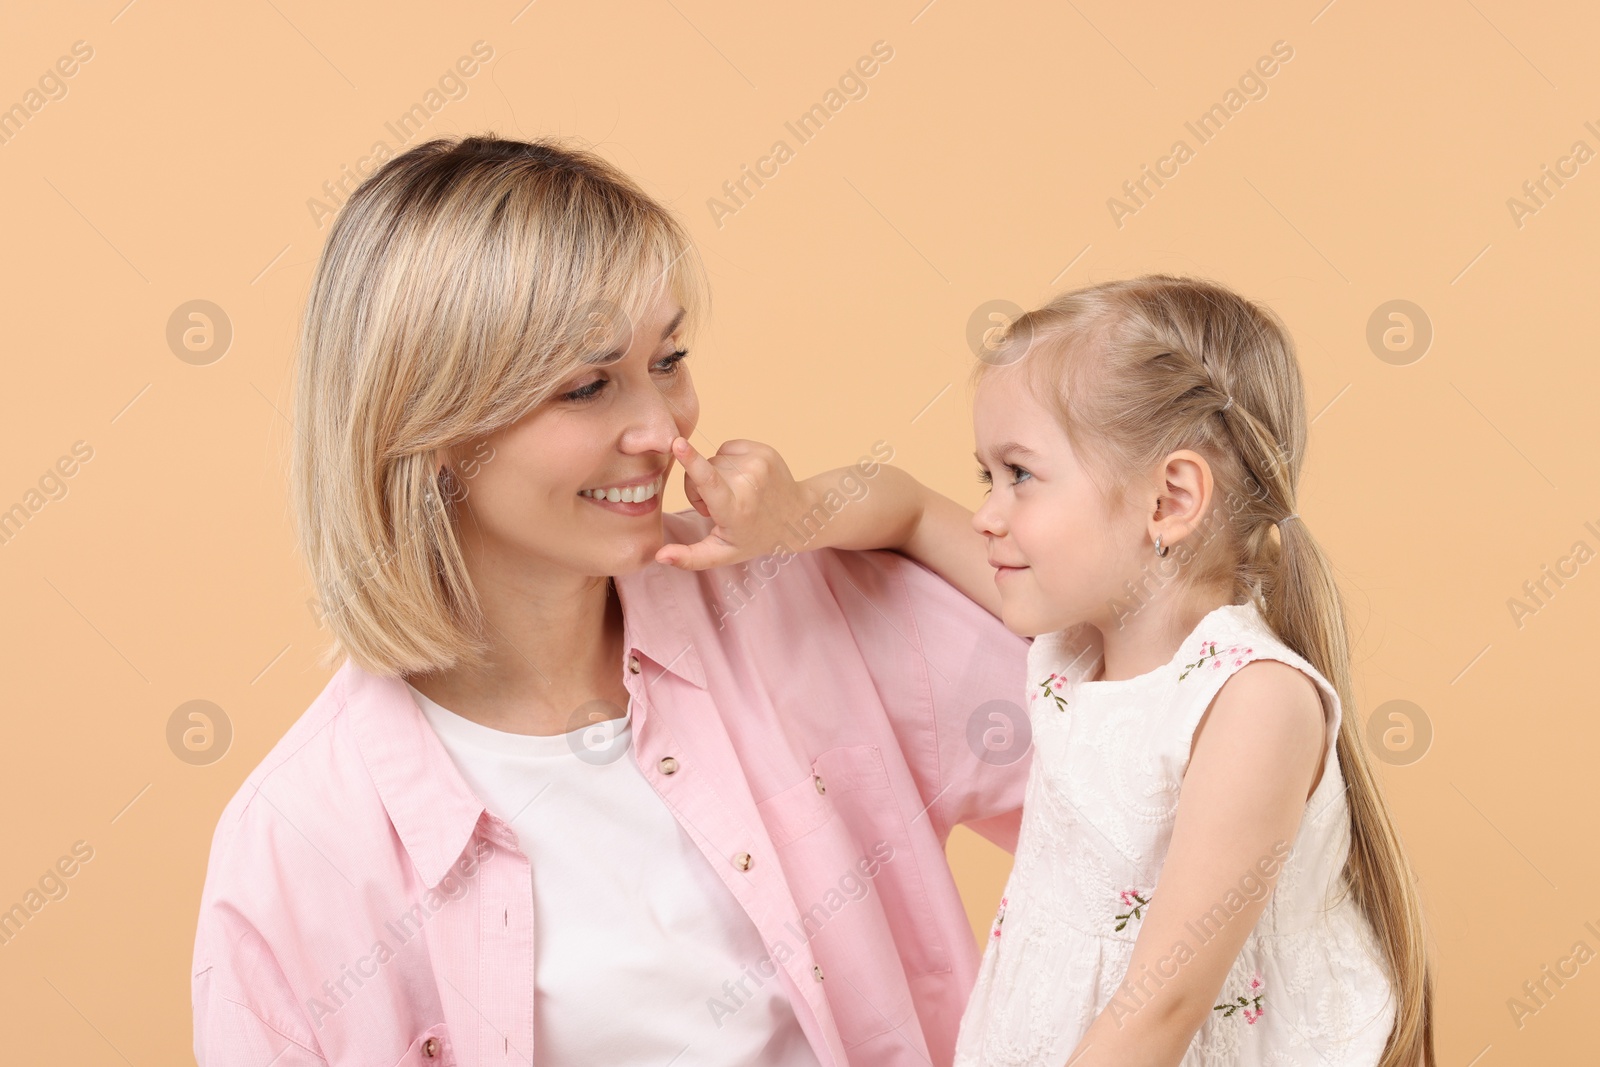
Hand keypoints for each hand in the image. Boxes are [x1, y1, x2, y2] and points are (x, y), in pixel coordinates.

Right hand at [654, 436, 815, 569]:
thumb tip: (659, 556)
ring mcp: (759, 463)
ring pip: (714, 458)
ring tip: (735, 492)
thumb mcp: (723, 553)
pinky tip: (743, 478)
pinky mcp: (764, 449)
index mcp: (735, 510)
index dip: (691, 462)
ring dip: (717, 474)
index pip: (709, 482)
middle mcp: (749, 483)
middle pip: (702, 471)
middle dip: (701, 487)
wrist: (797, 517)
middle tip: (721, 506)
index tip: (678, 444)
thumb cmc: (754, 537)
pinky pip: (727, 448)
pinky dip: (729, 461)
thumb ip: (690, 558)